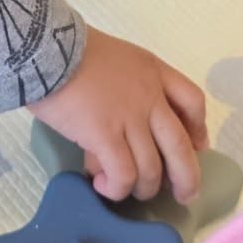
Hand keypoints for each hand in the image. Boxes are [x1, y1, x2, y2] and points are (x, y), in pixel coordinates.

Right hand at [29, 28, 207, 202]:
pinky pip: (124, 174)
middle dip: (187, 177)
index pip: (192, 100)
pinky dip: (117, 189)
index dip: (198, 128)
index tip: (196, 146)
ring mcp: (129, 118)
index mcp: (152, 71)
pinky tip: (104, 187)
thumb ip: (126, 89)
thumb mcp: (113, 58)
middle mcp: (149, 96)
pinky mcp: (105, 136)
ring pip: (152, 168)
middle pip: (181, 146)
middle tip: (184, 195)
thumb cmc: (68, 49)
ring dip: (144, 188)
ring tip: (128, 191)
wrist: (44, 47)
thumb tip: (115, 137)